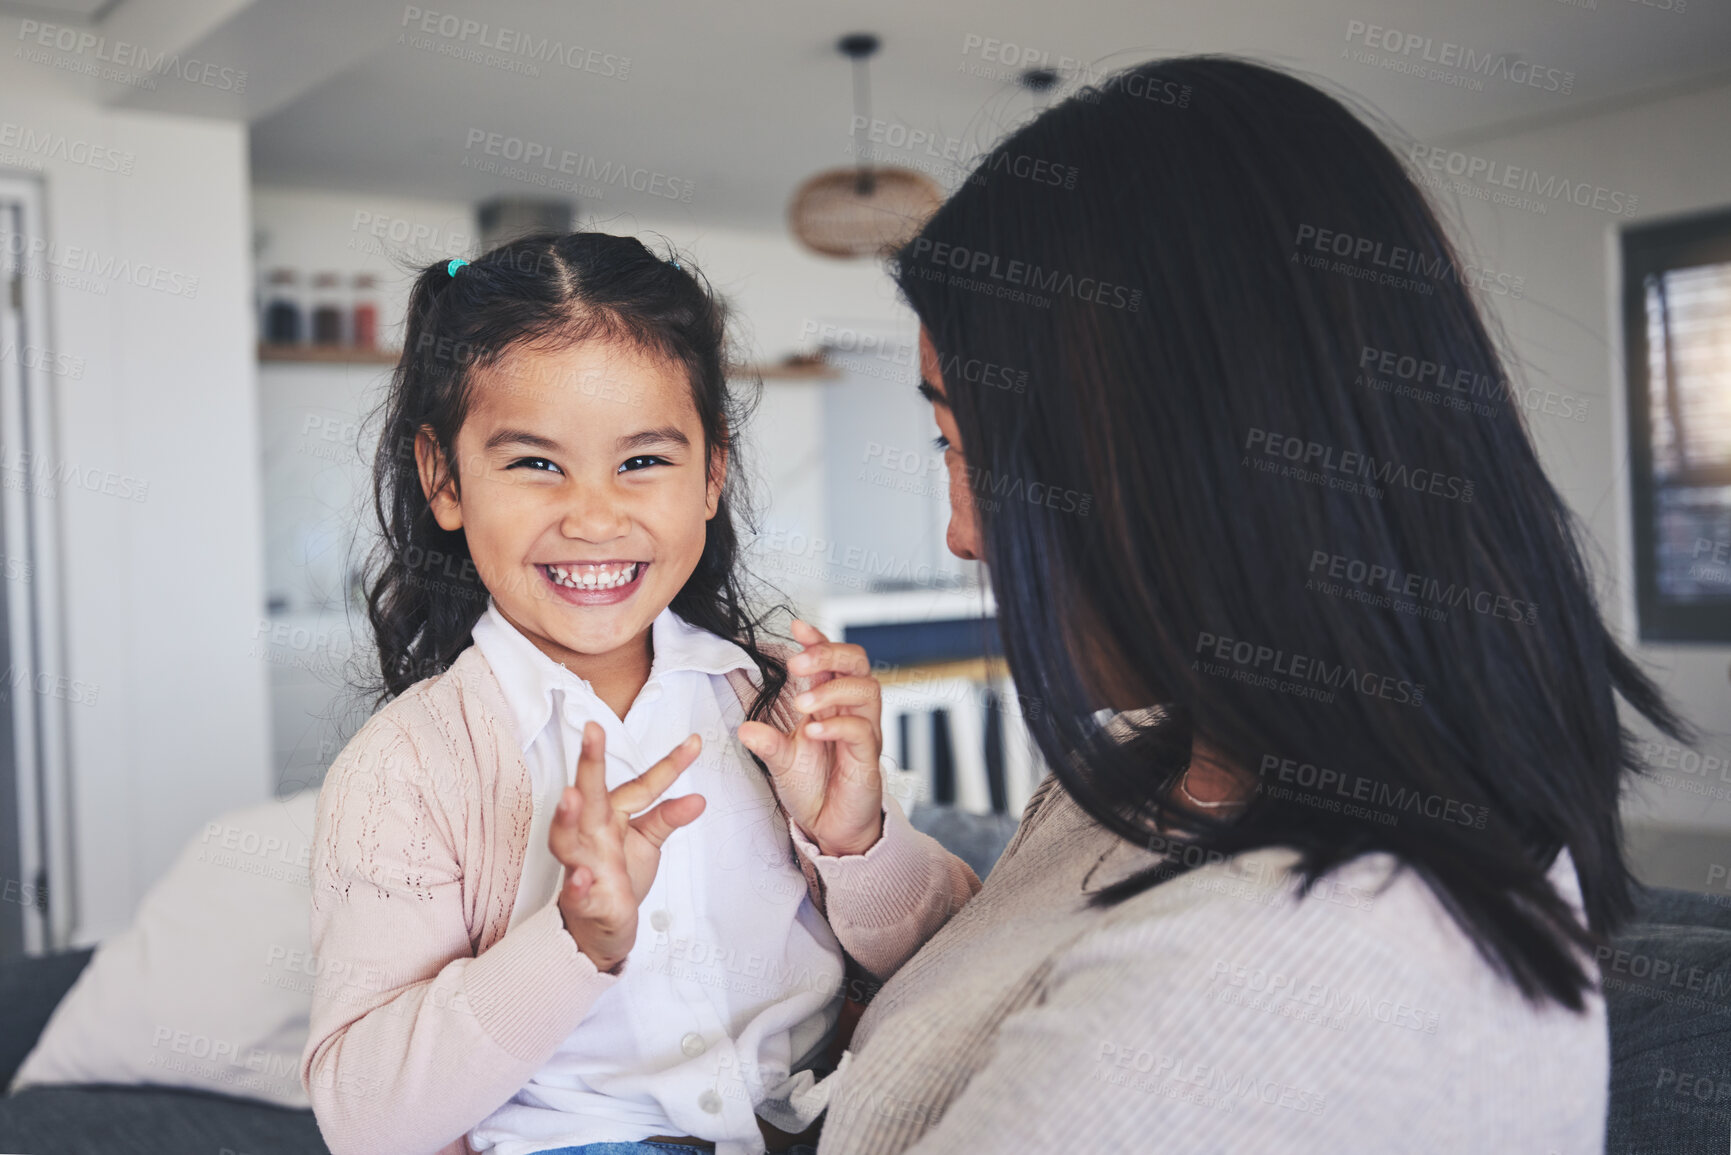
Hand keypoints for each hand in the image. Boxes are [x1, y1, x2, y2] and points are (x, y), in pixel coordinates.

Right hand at [551, 722, 704, 972]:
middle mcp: (593, 834)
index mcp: (611, 815)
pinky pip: (576, 892)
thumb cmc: (617, 876)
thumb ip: (668, 817)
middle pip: (590, 795)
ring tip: (571, 796)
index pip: (642, 785)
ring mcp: (584, 865)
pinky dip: (577, 885)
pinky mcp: (583, 900)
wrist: (598, 926)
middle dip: (589, 763)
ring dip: (567, 817)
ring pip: (567, 838)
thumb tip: (699, 798)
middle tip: (592, 732)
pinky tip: (582, 877)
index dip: (670, 765)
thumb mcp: (647, 840)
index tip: (695, 743)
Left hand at [737, 619, 884, 857]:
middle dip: (829, 653)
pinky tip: (814, 731)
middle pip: (857, 663)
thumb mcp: (782, 761)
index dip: (818, 640)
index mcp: (831, 703)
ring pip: (867, 690)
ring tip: (803, 704)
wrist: (831, 827)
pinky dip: (838, 725)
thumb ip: (767, 741)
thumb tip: (743, 727)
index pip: (832, 659)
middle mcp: (851, 711)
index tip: (797, 626)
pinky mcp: (868, 758)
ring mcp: (863, 732)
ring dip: (833, 689)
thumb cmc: (814, 788)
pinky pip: (862, 731)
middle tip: (799, 661)